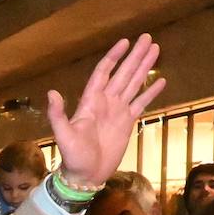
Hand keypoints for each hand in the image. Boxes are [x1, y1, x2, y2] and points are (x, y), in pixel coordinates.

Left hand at [48, 35, 166, 186]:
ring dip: (144, 68)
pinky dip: (150, 93)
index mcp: (91, 101)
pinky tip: (161, 82)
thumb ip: (58, 115)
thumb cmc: (73, 156)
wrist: (85, 176)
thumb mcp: (63, 136)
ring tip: (155, 51)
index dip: (114, 57)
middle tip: (148, 38)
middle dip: (135, 57)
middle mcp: (106, 102)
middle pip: (123, 74)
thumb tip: (52, 93)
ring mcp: (117, 112)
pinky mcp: (127, 123)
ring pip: (133, 84)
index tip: (125, 42)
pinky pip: (140, 104)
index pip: (104, 72)